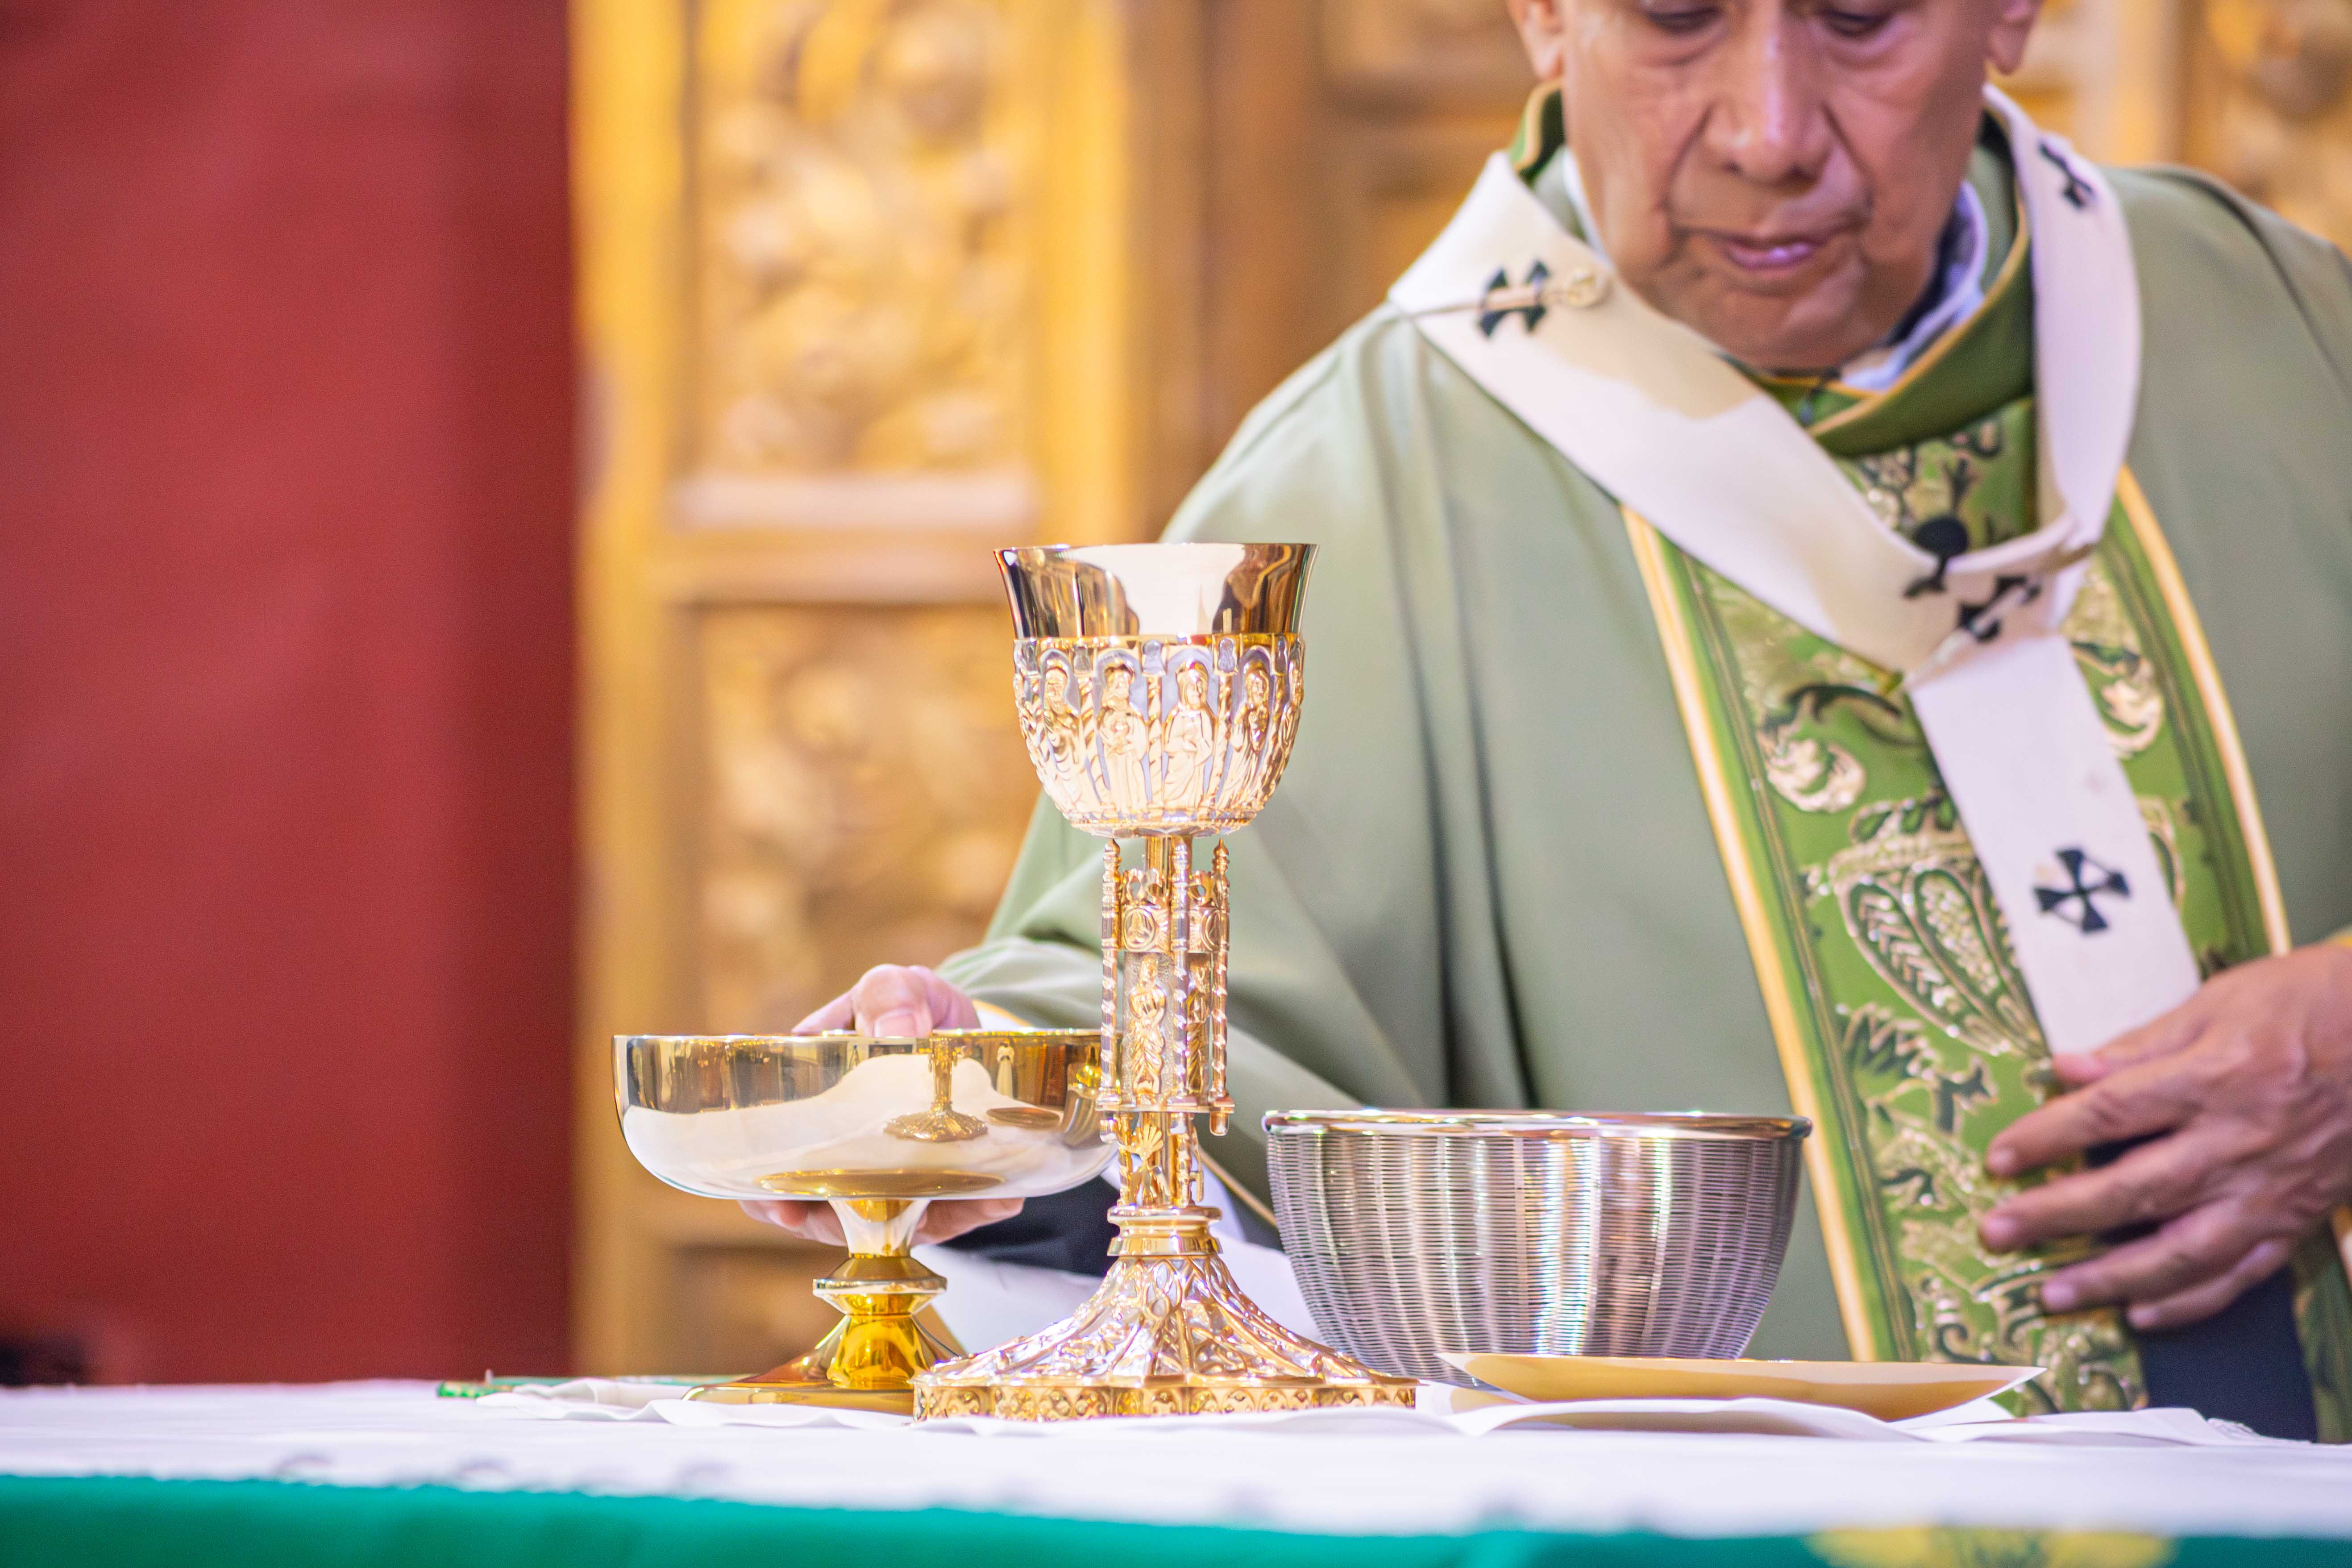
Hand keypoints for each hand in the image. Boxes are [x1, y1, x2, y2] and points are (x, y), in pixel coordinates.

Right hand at [739, 964, 1017, 1246]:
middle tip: (860, 1221)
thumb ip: (889, 994)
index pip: (766, 1161)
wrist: (961, 1024)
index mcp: (809, 1103)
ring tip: (956, 1204)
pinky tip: (1002, 1197)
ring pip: (884, 1221)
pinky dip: (972, 1208)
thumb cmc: (910, 1006)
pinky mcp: (930, 1185)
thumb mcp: (895, 988)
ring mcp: (884, 1173)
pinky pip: (945, 1211)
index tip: (782, 1206)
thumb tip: (895, 1029)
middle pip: (817, 1206)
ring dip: (917, 1223)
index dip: (766, 1194)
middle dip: (830, 1223)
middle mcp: (838, 1149)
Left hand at [1978, 943, 2351, 1330]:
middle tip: (1996, 1232)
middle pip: (2134, 1190)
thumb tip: (2064, 1067)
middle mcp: (2239, 1143)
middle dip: (2058, 1217)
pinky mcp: (2298, 1220)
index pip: (2110, 1113)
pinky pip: (2240, 1275)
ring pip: (2182, 1250)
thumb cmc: (2309, 1003)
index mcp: (2214, 1078)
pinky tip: (2142, 1316)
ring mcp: (2271, 1191)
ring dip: (2111, 1279)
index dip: (2047, 1137)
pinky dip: (2190, 1302)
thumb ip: (2139, 1044)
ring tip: (2051, 1294)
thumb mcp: (2219, 1001)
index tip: (1997, 1159)